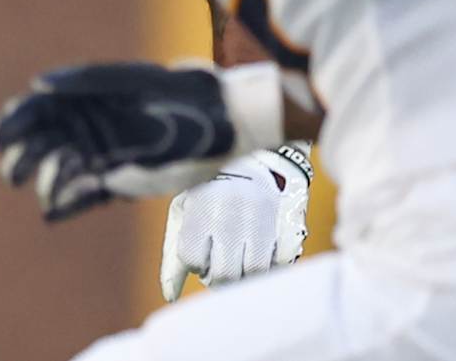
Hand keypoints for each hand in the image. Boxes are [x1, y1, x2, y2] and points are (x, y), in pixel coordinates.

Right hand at [0, 61, 284, 220]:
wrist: (218, 118)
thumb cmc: (171, 90)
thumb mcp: (125, 79)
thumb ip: (82, 79)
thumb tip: (36, 84)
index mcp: (82, 98)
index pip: (37, 110)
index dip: (14, 121)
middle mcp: (86, 127)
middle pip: (41, 143)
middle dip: (21, 157)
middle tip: (11, 171)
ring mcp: (101, 155)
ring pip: (60, 171)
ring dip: (46, 181)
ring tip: (44, 190)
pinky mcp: (120, 182)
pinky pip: (85, 196)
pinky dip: (67, 205)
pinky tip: (51, 213)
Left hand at [159, 144, 311, 299]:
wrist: (250, 158)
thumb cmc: (207, 192)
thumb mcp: (183, 214)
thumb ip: (173, 256)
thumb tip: (171, 296)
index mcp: (201, 209)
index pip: (192, 259)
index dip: (195, 261)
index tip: (200, 249)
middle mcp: (231, 215)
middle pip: (223, 274)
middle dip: (217, 275)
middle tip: (219, 259)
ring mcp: (260, 220)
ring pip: (252, 273)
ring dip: (243, 272)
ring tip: (237, 256)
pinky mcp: (284, 224)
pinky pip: (278, 264)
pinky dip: (267, 265)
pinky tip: (257, 250)